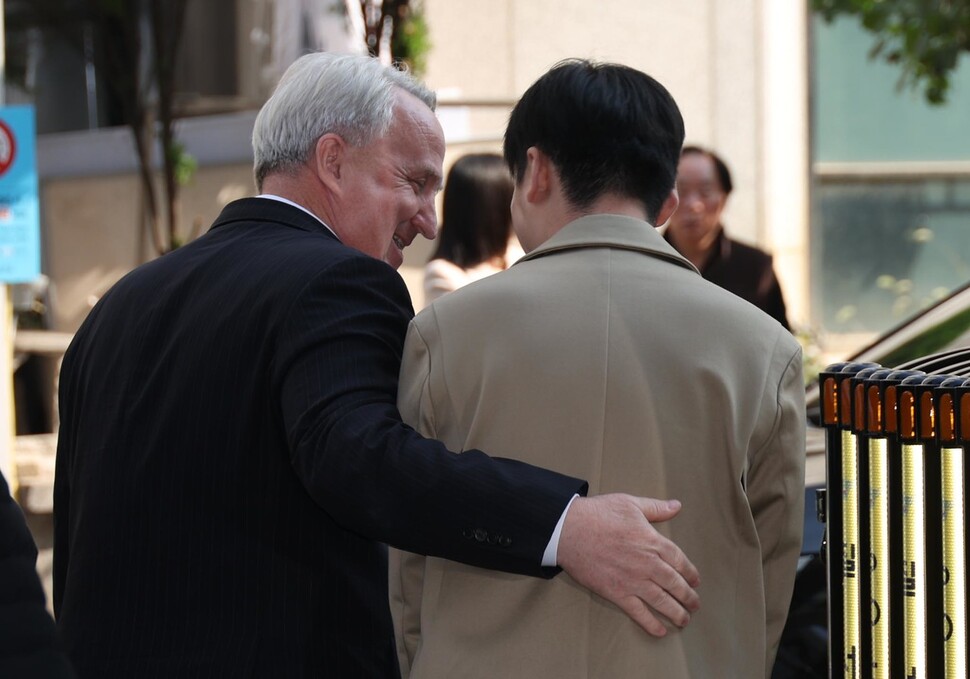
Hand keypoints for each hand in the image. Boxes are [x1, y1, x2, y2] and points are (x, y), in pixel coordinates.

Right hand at [556, 493, 700, 636]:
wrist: (570, 530)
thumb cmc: (599, 514)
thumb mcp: (630, 504)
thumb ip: (656, 508)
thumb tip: (676, 506)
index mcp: (652, 541)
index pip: (679, 561)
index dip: (690, 573)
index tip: (695, 581)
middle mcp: (647, 564)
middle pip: (675, 584)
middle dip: (688, 596)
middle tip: (694, 605)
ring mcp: (633, 580)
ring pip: (662, 601)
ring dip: (676, 613)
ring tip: (684, 620)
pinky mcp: (616, 592)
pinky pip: (638, 612)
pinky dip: (651, 623)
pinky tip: (660, 631)